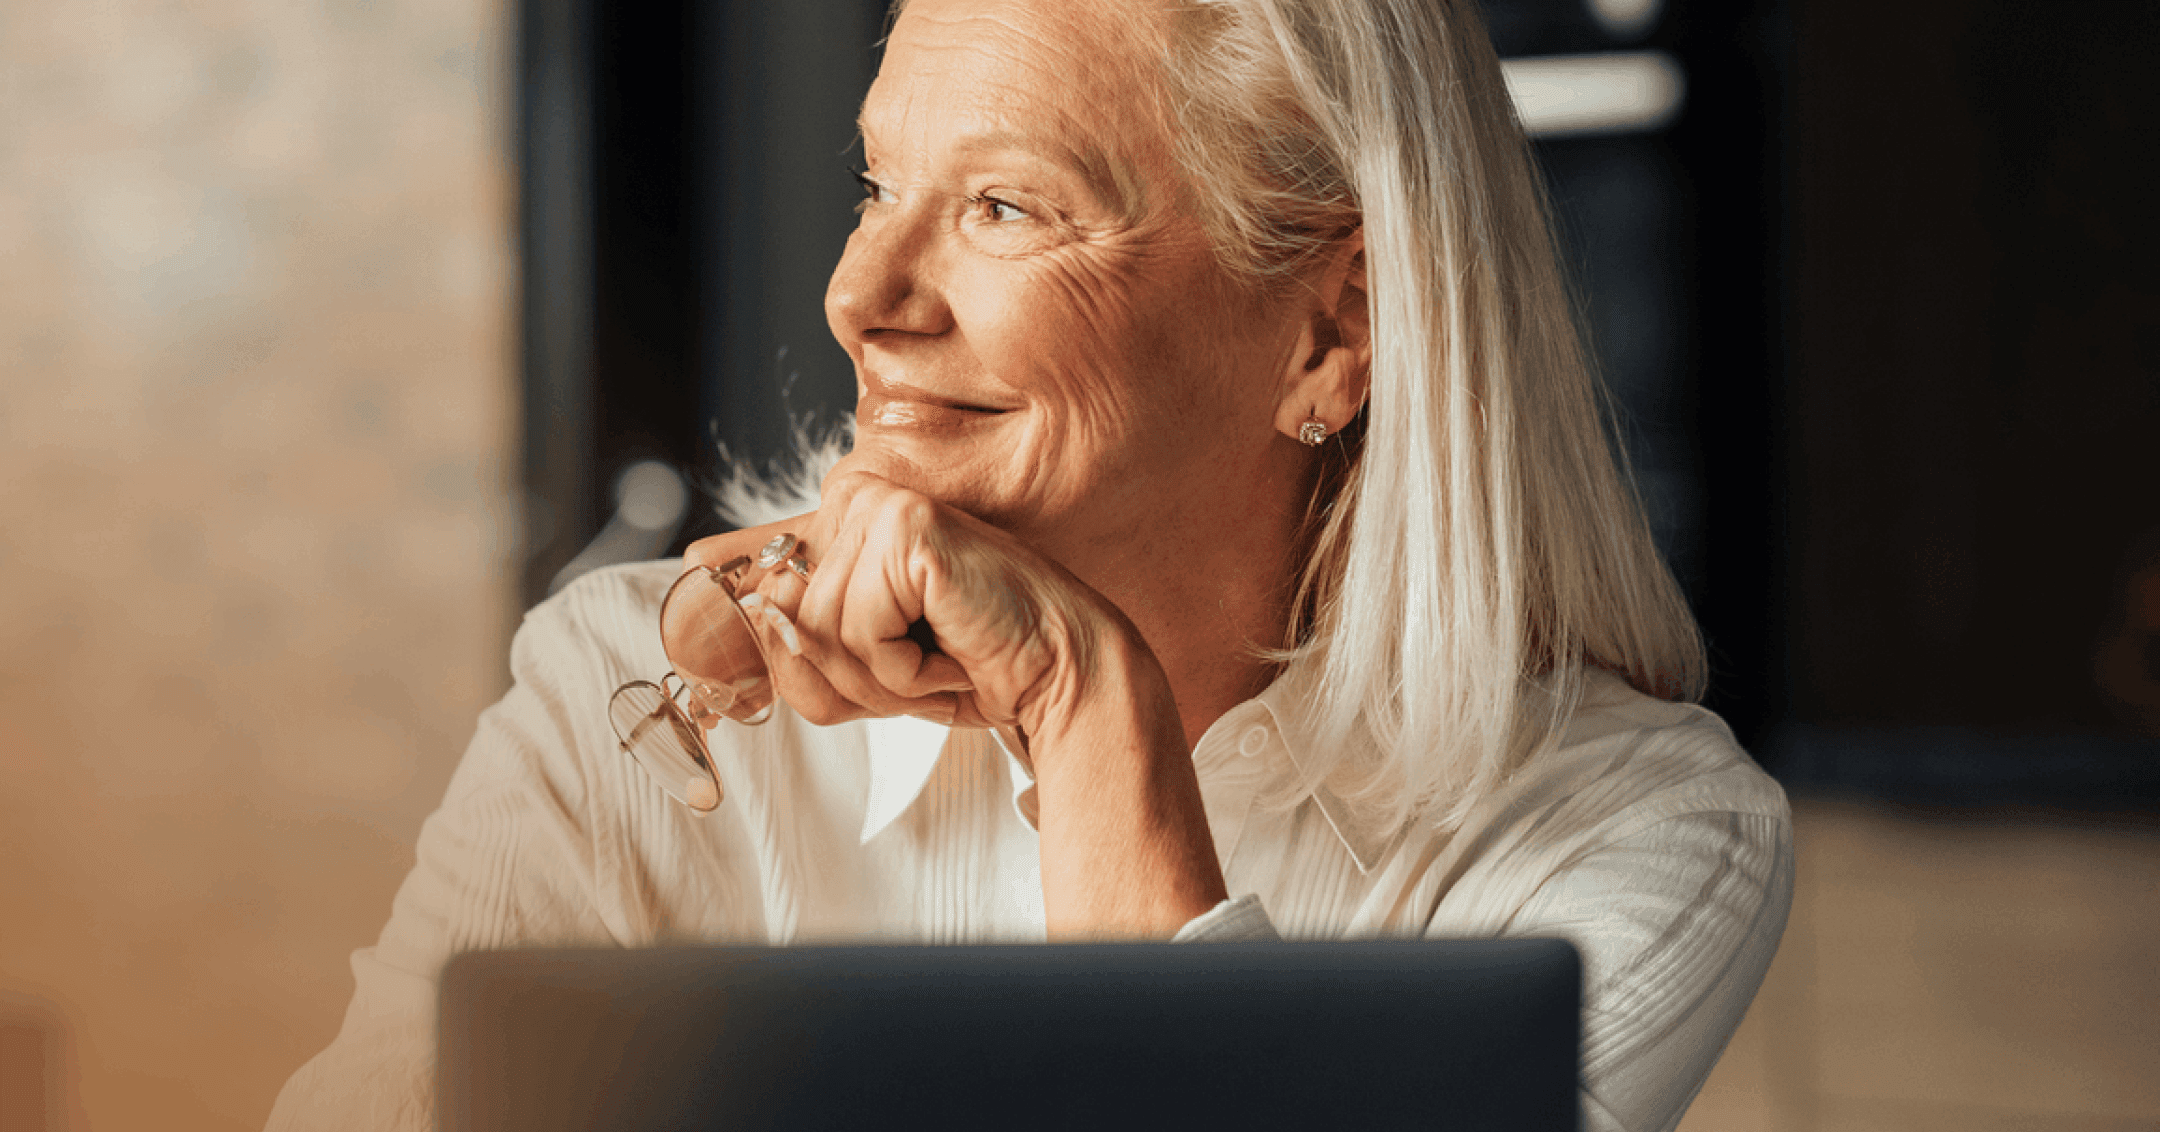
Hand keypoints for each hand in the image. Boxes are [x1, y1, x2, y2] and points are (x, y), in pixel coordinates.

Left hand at [681, 469, 1122, 736]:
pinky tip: (951, 643)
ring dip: (878, 678)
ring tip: (938, 657)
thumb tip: (735, 609)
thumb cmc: (968, 668)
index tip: (688, 576)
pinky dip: (902, 668)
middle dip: (844, 678)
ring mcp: (878, 506)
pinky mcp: (903, 526)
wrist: (1053, 674)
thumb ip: (790, 653)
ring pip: (814, 634)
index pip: (752, 564)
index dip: (719, 606)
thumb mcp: (860, 671)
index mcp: (840, 524)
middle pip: (780, 624)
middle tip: (917, 670)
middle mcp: (853, 500)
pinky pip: (855, 630)